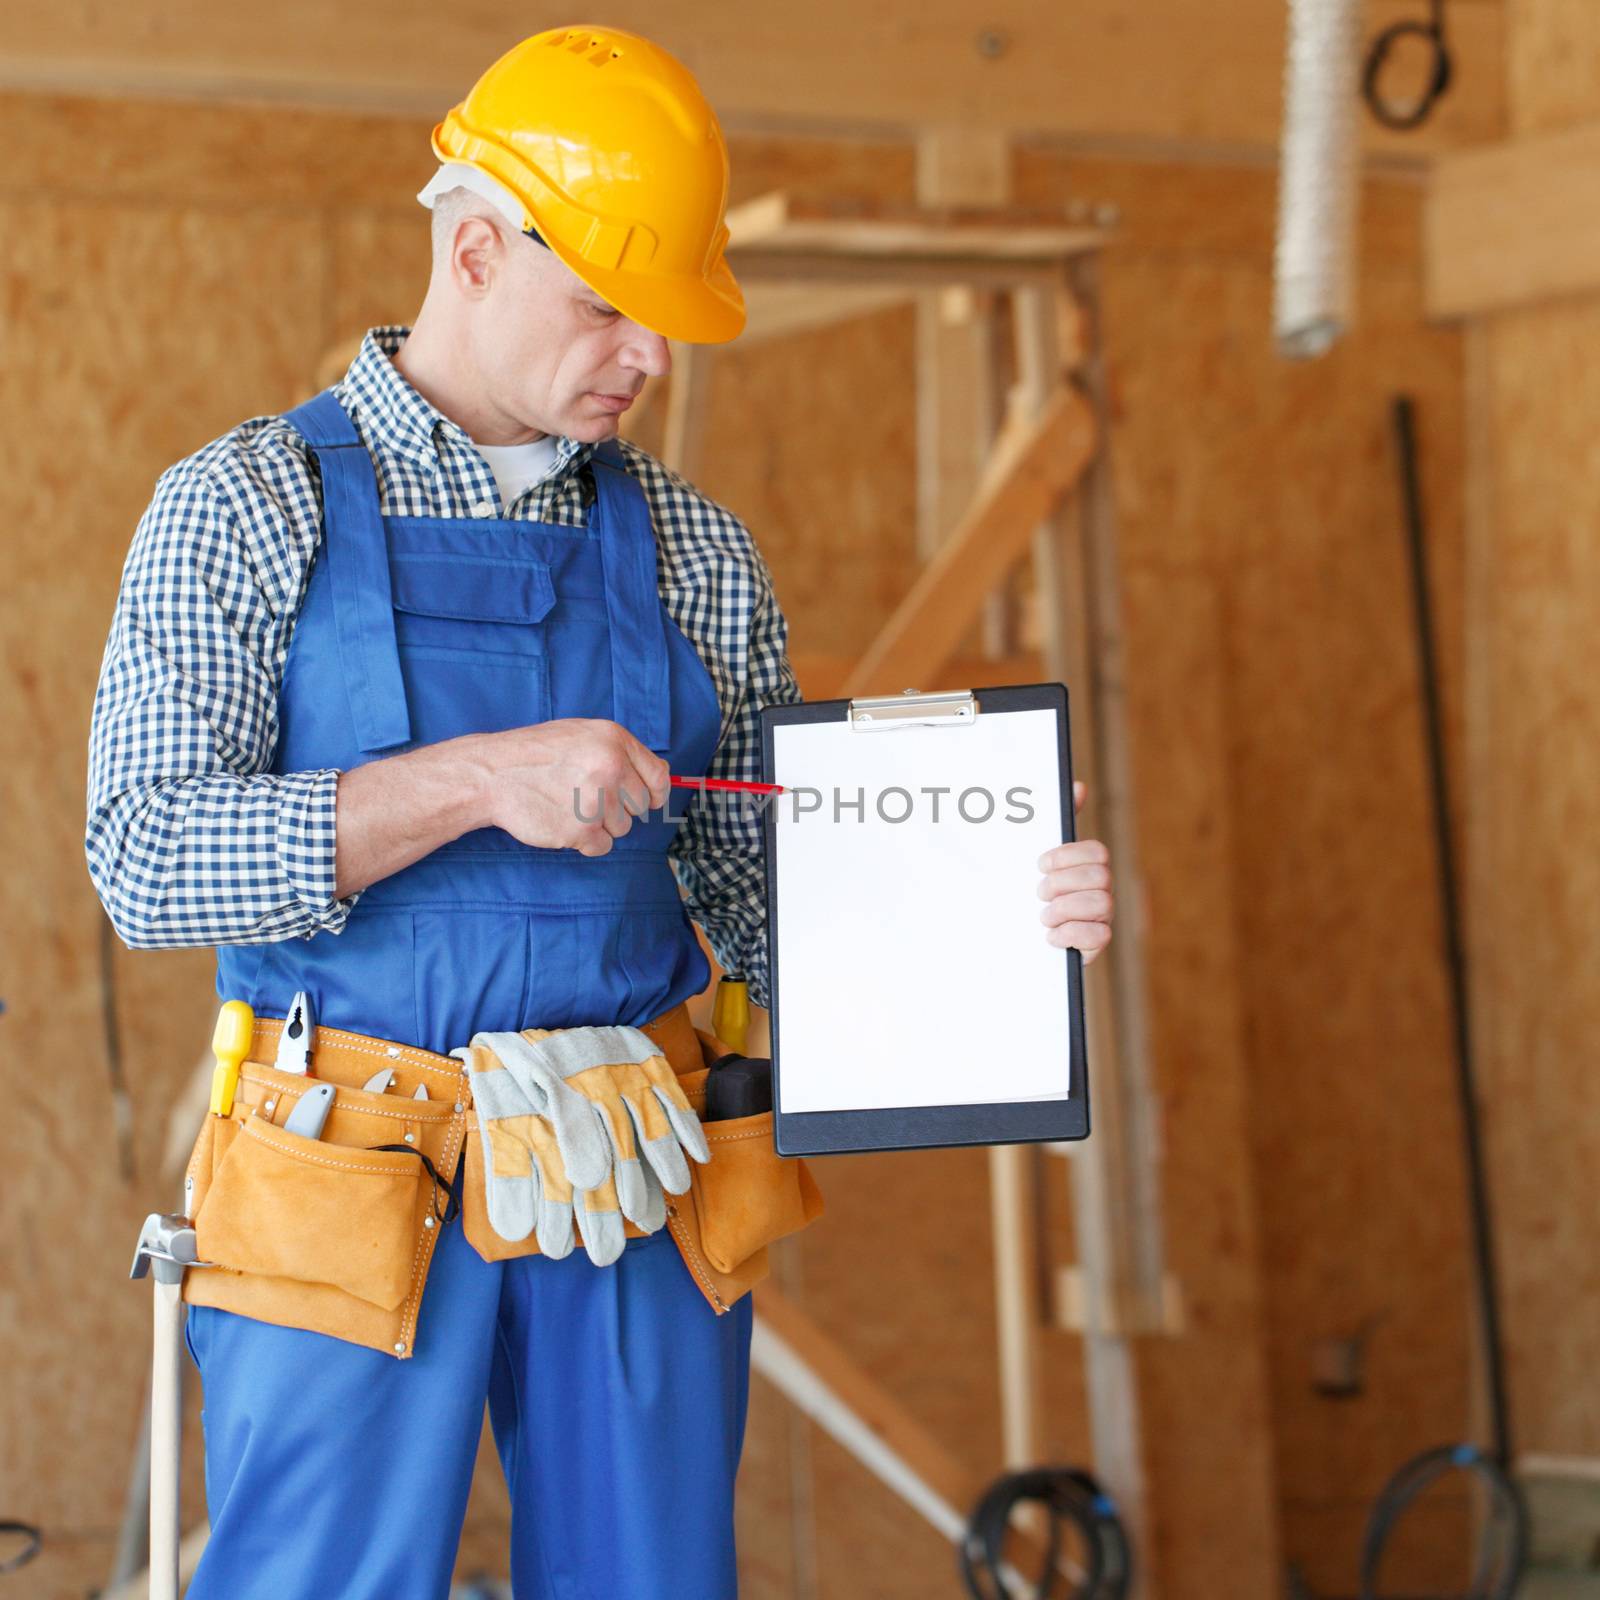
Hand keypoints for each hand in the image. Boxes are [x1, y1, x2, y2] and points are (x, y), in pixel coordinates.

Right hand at [469, 719, 669, 856]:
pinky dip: (585, 842)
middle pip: (640, 807)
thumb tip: (660, 777)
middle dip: (618, 809)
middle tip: (586, 799)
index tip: (647, 801)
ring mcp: (596, 799)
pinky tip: (563, 822)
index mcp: (614, 740)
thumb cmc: (536, 754)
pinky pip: (602, 846)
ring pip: (622, 829)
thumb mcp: (582, 735)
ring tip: (568, 806)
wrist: (492, 774)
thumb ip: (620, 752)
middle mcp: (610, 766)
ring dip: (600, 825)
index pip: (658, 776)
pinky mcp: (581, 830)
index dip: (655, 793)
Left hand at [1036, 779, 1112, 964]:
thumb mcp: (1036, 858)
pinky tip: (1051, 936)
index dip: (1067, 856)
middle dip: (1061, 883)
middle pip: (1100, 876)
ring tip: (1044, 916)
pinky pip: (1101, 935)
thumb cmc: (1028, 892)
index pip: (1097, 852)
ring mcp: (1101, 918)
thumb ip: (1056, 824)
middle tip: (1039, 893)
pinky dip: (1070, 934)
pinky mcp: (1096, 945)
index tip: (1040, 863)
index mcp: (1086, 867)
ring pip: (1102, 903)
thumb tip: (1078, 786)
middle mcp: (1100, 890)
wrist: (1013, 940)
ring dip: (1064, 909)